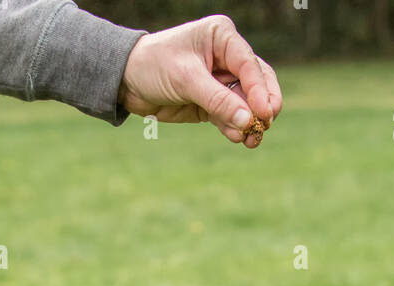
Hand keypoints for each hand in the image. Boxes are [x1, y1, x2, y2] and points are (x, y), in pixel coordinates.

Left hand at [118, 15, 281, 147]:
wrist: (127, 81)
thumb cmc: (154, 65)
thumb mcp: (186, 79)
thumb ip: (218, 100)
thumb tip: (247, 120)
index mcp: (222, 37)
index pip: (249, 64)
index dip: (260, 90)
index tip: (265, 112)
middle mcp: (226, 57)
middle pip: (256, 82)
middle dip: (262, 105)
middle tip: (265, 124)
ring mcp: (220, 81)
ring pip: (246, 103)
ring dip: (250, 122)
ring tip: (252, 140)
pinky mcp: (212, 102)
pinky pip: (230, 116)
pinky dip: (235, 128)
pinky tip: (238, 138)